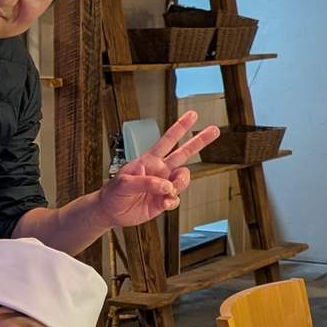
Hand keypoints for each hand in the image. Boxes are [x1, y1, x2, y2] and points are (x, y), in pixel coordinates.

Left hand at [98, 110, 219, 227]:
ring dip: (180, 185)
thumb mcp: (125, 182)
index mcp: (150, 160)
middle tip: (214, 130)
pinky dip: (172, 202)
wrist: (111, 212)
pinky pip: (176, 200)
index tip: (193, 115)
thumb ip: (147, 182)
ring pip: (183, 180)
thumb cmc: (114, 192)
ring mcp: (163, 186)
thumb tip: (167, 186)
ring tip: (168, 192)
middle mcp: (160, 171)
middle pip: (184, 153)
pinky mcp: (163, 202)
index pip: (168, 141)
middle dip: (200, 141)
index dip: (180, 127)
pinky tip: (164, 203)